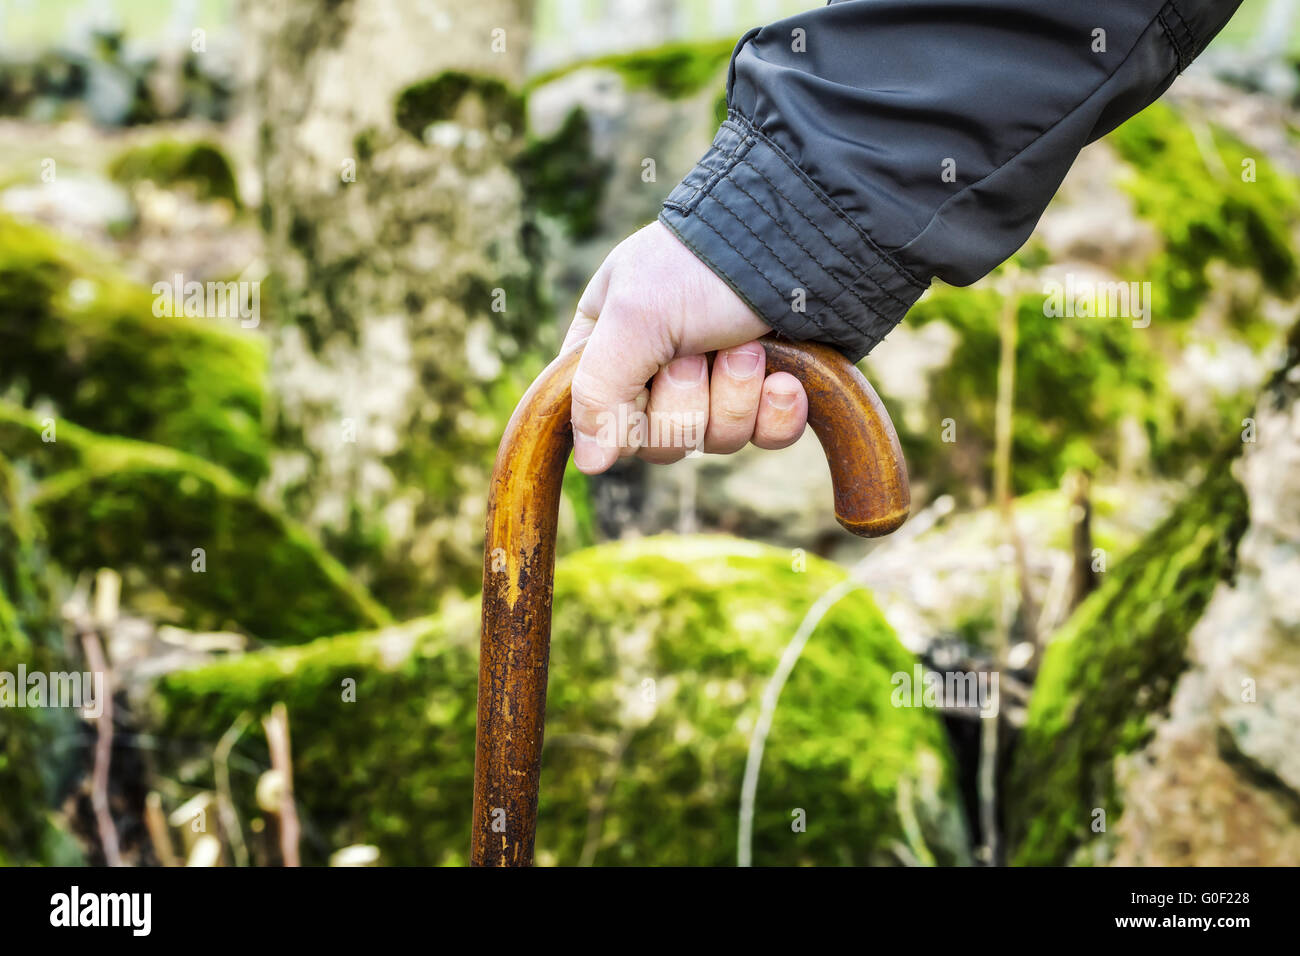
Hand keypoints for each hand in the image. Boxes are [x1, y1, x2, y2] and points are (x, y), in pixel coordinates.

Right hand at [562, 221, 808, 474]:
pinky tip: (785, 380)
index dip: (622, 413)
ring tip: (748, 344)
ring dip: (735, 393)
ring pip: (713, 442)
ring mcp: (717, 385)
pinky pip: (765, 439)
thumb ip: (598, 392)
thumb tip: (589, 466)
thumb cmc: (702, 265)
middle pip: (657, 441)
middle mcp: (658, 370)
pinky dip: (776, 412)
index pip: (596, 416)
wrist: (799, 239)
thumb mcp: (634, 317)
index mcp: (609, 342)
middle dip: (686, 398)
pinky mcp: (768, 395)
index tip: (644, 379)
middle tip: (700, 348)